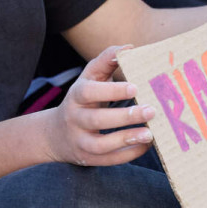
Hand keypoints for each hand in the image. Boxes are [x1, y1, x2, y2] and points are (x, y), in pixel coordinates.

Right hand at [45, 45, 155, 166]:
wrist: (55, 134)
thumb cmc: (83, 99)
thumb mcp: (90, 77)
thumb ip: (108, 60)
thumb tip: (130, 47)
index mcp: (76, 95)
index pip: (90, 92)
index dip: (111, 90)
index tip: (136, 87)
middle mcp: (75, 119)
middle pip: (97, 119)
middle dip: (125, 116)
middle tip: (151, 110)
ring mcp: (80, 141)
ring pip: (101, 145)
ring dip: (126, 139)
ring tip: (150, 133)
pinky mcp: (87, 159)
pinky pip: (107, 160)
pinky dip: (127, 155)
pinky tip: (145, 145)